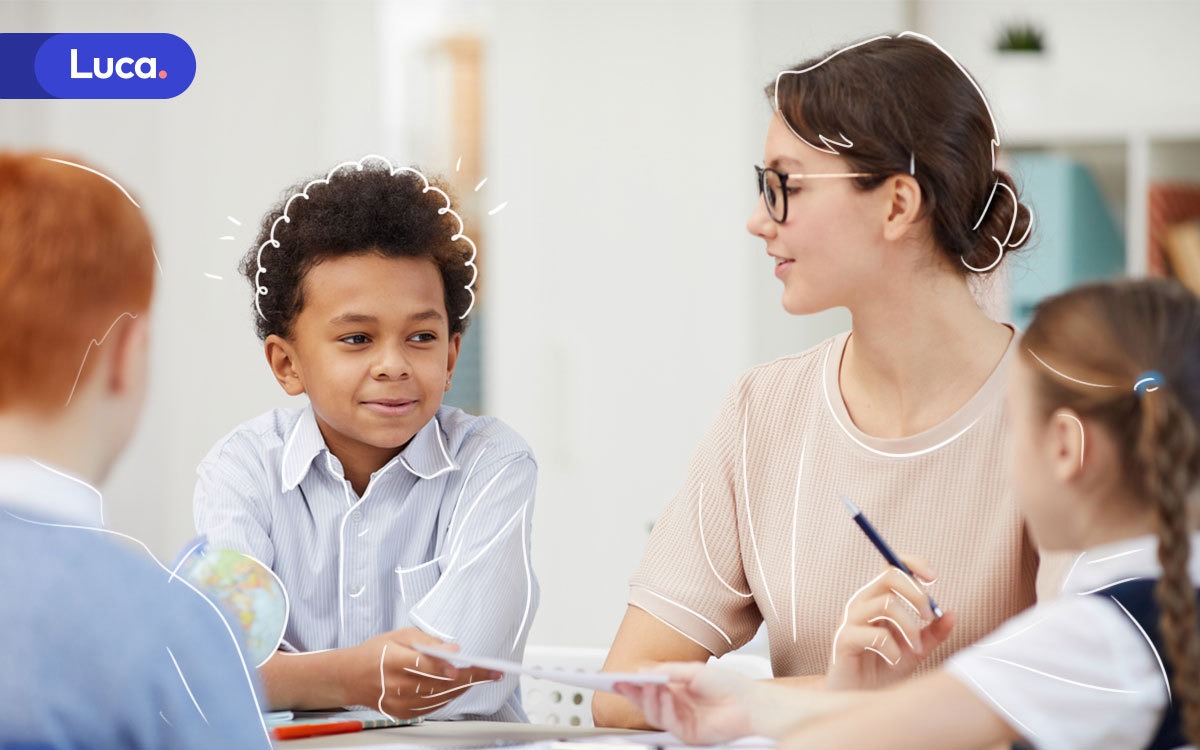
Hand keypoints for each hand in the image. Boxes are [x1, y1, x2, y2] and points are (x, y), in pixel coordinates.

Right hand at [335, 628, 500, 717]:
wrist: (351, 677)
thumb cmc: (377, 652)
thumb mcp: (400, 635)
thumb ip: (428, 642)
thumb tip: (453, 649)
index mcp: (392, 661)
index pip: (423, 664)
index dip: (445, 665)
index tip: (463, 664)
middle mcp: (395, 685)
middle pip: (438, 684)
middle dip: (469, 677)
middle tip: (493, 672)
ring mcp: (399, 703)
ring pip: (440, 697)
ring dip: (464, 687)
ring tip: (482, 676)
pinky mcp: (403, 713)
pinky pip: (434, 707)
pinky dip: (450, 696)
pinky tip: (461, 686)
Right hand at [614, 662, 758, 744]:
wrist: (751, 704)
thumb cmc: (729, 685)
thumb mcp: (694, 670)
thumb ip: (668, 671)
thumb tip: (644, 670)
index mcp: (675, 690)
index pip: (647, 688)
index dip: (630, 684)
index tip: (615, 677)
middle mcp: (675, 706)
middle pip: (645, 703)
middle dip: (632, 693)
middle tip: (622, 682)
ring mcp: (681, 721)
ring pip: (653, 714)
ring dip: (648, 699)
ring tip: (648, 685)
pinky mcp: (688, 734)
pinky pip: (669, 723)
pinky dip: (664, 708)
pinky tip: (666, 695)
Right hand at [826, 556, 955, 690]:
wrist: (860, 697)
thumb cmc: (885, 670)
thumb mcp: (916, 650)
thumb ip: (933, 633)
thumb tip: (953, 613)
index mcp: (876, 599)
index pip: (891, 567)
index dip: (912, 564)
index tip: (933, 577)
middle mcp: (861, 603)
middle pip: (889, 576)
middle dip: (917, 595)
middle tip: (929, 618)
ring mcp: (849, 620)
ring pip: (886, 604)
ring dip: (910, 627)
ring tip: (917, 649)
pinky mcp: (844, 639)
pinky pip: (876, 634)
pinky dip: (893, 649)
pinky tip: (894, 661)